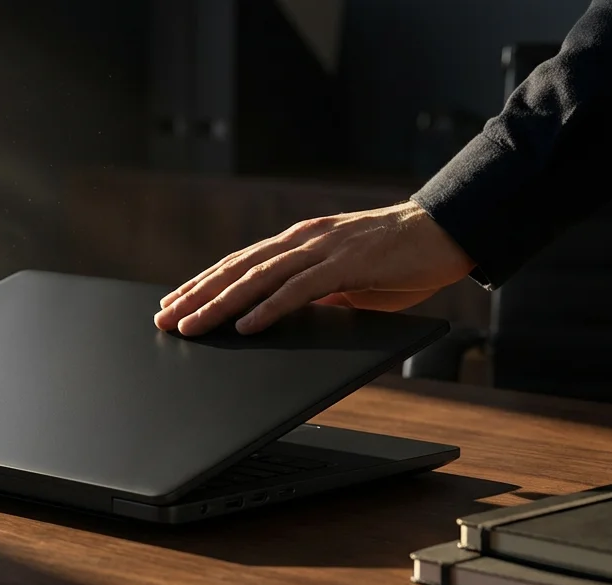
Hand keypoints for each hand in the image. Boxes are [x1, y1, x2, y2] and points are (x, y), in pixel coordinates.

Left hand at [153, 201, 475, 335]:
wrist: (445, 232)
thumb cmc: (398, 259)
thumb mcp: (344, 281)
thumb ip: (312, 293)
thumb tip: (283, 315)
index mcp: (299, 243)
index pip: (240, 264)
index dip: (203, 284)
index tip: (174, 303)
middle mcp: (303, 240)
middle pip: (237, 270)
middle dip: (197, 296)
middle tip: (165, 319)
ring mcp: (322, 249)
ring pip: (258, 278)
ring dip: (220, 304)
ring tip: (192, 325)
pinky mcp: (346, 263)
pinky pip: (299, 288)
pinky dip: (269, 307)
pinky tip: (246, 324)